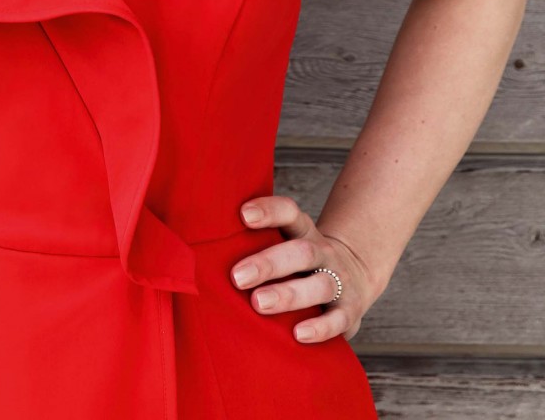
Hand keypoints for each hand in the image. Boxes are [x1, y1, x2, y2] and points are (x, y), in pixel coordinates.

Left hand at [230, 193, 384, 342]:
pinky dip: (320, 327)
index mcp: (303, 232)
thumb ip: (250, 244)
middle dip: (269, 263)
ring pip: (319, 284)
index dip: (269, 211)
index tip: (243, 215)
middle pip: (300, 251)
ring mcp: (339, 281)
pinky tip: (298, 334)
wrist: (355, 277)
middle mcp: (323, 252)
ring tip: (259, 303)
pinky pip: (338, 318)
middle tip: (237, 276)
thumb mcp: (284, 245)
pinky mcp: (349, 311)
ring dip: (289, 294)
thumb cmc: (299, 264)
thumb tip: (190, 248)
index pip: (290, 213)